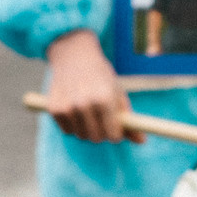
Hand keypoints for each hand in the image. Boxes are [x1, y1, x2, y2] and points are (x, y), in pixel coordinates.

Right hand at [44, 28, 139, 143]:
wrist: (74, 55)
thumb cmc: (101, 76)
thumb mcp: (117, 92)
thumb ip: (128, 118)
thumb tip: (142, 141)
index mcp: (105, 99)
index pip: (113, 135)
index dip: (116, 134)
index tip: (116, 129)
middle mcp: (85, 104)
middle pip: (96, 138)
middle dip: (102, 132)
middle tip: (102, 119)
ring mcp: (67, 107)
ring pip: (81, 135)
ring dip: (86, 128)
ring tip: (88, 111)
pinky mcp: (54, 108)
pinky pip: (67, 130)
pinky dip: (72, 125)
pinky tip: (75, 108)